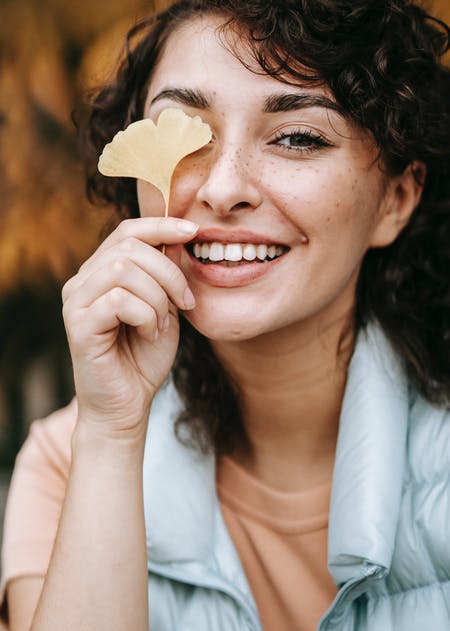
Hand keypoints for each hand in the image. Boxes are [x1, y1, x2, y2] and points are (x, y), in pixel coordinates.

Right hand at [62, 217, 197, 435]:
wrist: (128, 405)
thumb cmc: (145, 356)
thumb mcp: (165, 307)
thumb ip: (166, 274)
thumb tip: (179, 235)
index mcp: (100, 272)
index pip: (127, 231)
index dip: (161, 225)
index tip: (194, 231)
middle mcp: (82, 282)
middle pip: (129, 247)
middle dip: (169, 272)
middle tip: (185, 303)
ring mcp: (75, 303)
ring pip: (123, 271)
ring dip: (157, 297)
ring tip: (161, 324)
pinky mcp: (77, 326)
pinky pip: (119, 301)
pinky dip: (146, 316)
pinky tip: (149, 335)